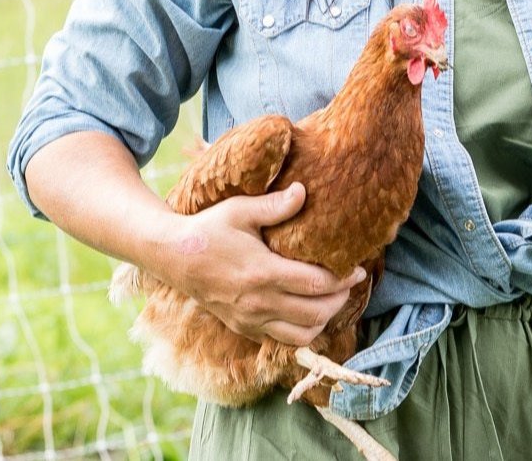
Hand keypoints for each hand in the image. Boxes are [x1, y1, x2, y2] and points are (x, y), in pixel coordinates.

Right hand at [157, 182, 365, 345]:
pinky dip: (303, 331)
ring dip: (324, 319)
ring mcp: (250, 320)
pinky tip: (310, 311)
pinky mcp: (244, 328)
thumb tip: (303, 192)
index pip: (315, 284)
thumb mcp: (239, 210)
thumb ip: (274, 205)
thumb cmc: (209, 229)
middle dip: (340, 299)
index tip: (357, 267)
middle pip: (315, 313)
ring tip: (334, 298)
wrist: (174, 258)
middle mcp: (258, 303)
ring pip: (302, 334)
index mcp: (261, 272)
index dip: (342, 279)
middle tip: (352, 282)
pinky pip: (283, 340)